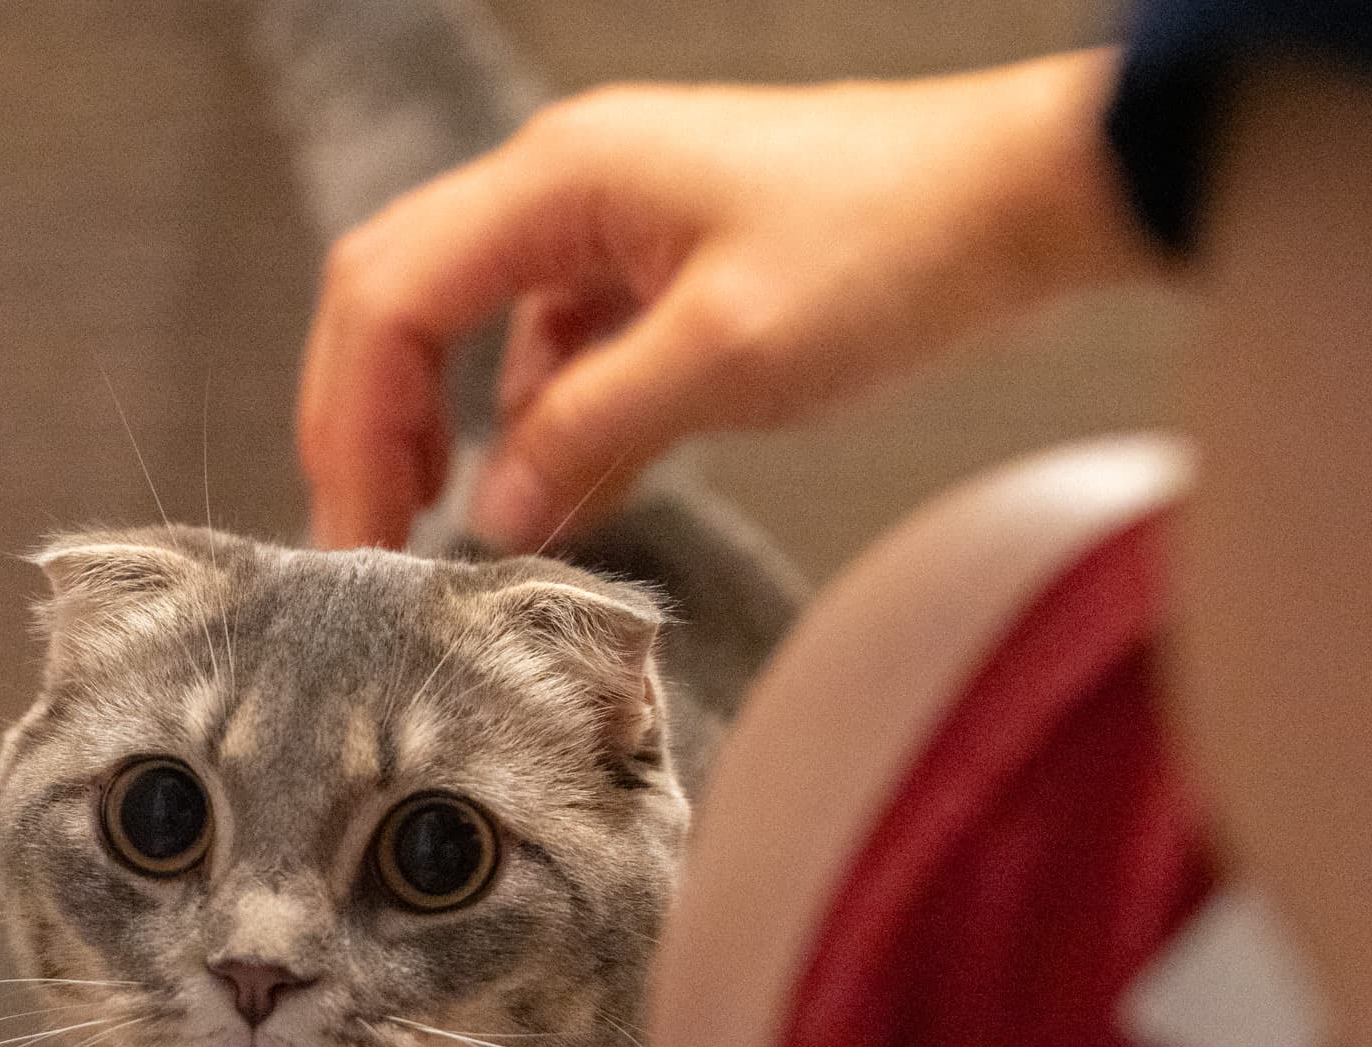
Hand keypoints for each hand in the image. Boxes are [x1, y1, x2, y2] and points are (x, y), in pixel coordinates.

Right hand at [297, 49, 1150, 548]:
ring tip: (440, 532)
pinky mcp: (656, 267)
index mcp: (559, 180)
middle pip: (401, 298)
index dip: (353, 424)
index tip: (360, 537)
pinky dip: (536, 422)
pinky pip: (556, 346)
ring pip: (473, 326)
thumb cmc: (896, 246)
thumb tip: (493, 510)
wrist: (1019, 198)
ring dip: (445, 426)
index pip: (389, 295)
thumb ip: (593, 431)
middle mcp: (563, 185)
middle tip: (366, 541)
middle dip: (368, 424)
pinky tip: (553, 491)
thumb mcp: (731, 356)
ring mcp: (608, 222)